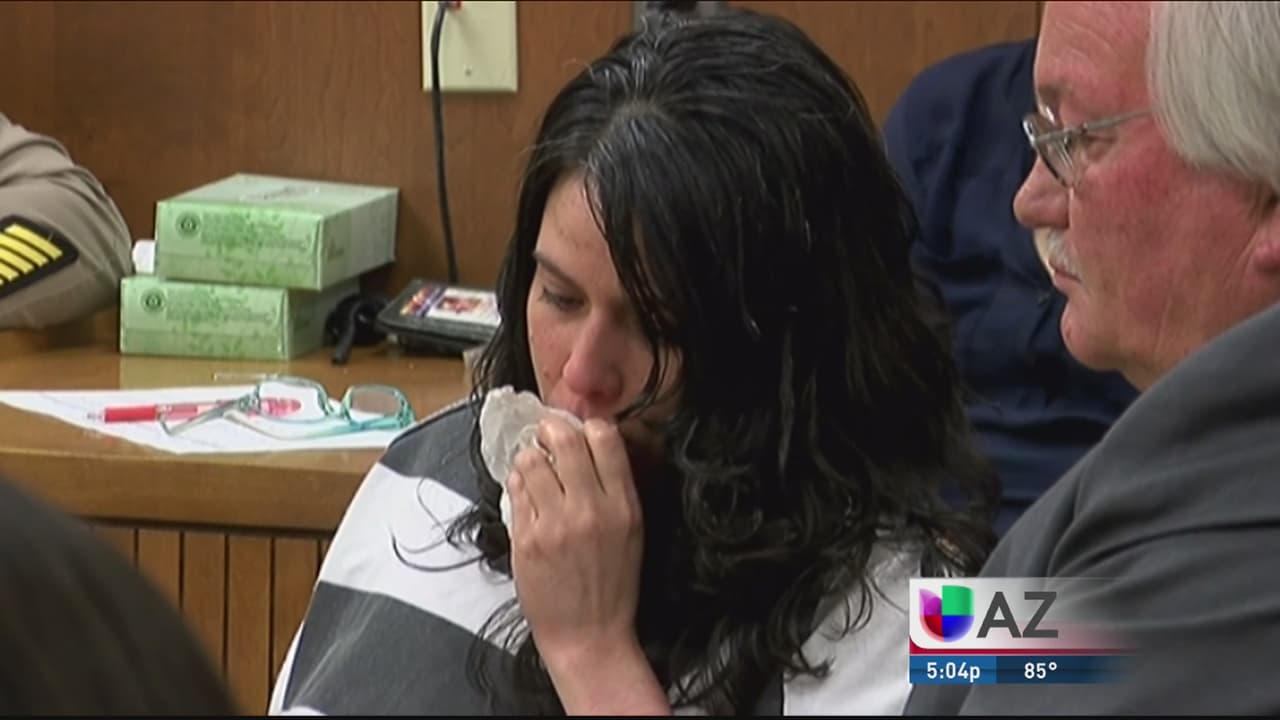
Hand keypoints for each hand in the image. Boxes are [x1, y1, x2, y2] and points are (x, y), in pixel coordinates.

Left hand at [507, 416, 668, 714]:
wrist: (589, 635)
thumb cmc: (613, 584)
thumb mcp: (632, 531)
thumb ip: (614, 488)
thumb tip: (591, 443)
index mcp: (623, 506)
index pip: (606, 437)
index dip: (587, 426)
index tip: (578, 431)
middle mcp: (590, 510)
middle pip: (564, 439)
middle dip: (550, 430)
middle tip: (545, 436)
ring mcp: (555, 524)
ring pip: (531, 460)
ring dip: (530, 457)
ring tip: (534, 468)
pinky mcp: (526, 540)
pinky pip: (515, 491)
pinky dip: (518, 483)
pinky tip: (526, 492)